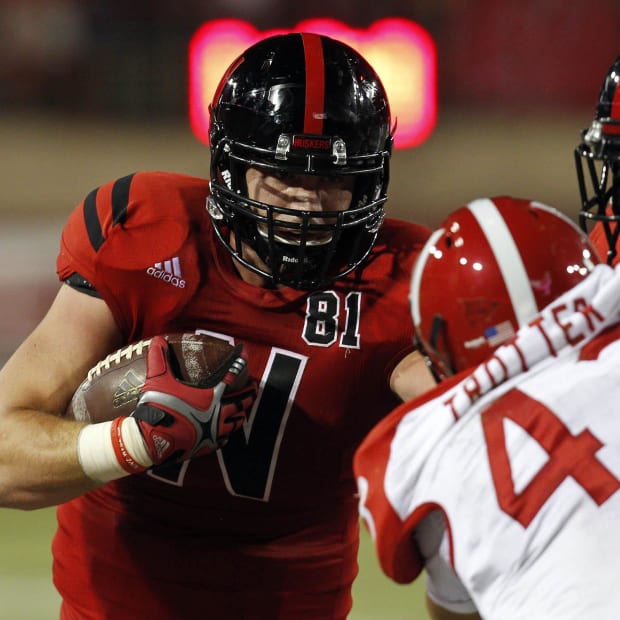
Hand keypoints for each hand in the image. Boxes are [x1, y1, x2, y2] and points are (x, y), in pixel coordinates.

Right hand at [132, 335, 255, 464]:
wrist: (152, 441)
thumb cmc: (158, 407)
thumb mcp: (157, 379)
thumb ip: (158, 358)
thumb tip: (157, 339)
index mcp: (210, 396)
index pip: (230, 376)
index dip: (239, 363)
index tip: (245, 355)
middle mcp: (217, 414)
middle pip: (240, 403)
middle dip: (249, 395)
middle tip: (255, 389)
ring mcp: (213, 431)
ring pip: (234, 423)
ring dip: (240, 416)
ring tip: (244, 413)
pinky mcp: (206, 446)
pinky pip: (222, 441)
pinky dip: (226, 437)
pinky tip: (226, 437)